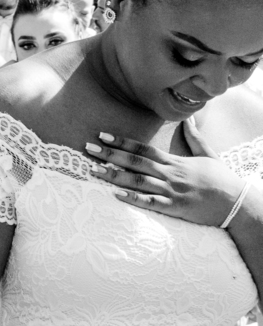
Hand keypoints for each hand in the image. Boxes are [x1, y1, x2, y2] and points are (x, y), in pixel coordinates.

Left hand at [86, 120, 243, 226]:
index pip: (143, 148)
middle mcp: (170, 173)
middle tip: (87, 148)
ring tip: (94, 170)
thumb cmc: (222, 179)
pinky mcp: (175, 207)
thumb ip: (195, 137)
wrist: (238, 203)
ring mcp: (171, 190)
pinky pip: (151, 203)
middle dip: (110, 154)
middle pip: (135, 161)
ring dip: (114, 175)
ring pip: (138, 181)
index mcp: (175, 161)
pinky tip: (116, 195)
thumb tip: (189, 118)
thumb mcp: (209, 154)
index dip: (122, 142)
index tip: (102, 135)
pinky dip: (133, 199)